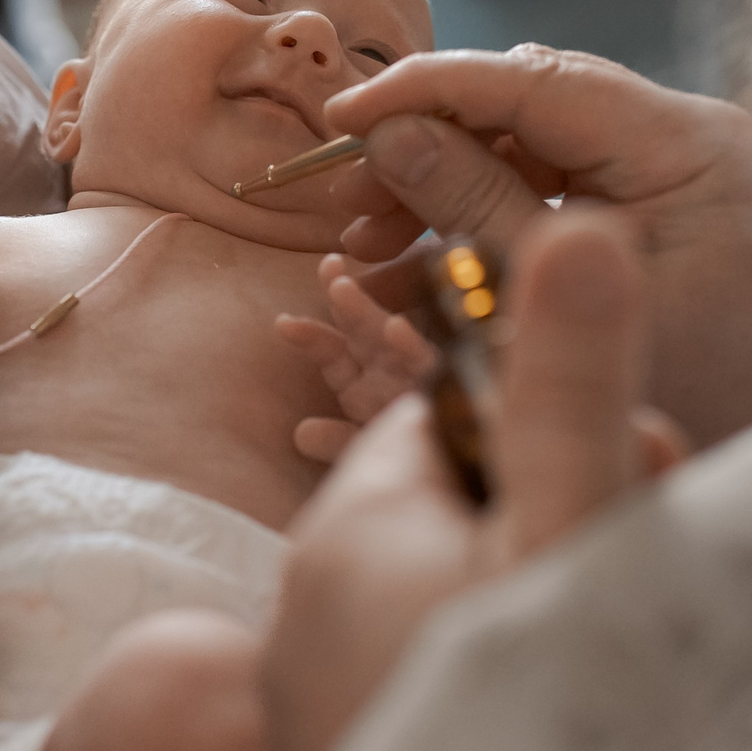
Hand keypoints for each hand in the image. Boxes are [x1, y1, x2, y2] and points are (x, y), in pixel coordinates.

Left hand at [258, 211, 671, 750]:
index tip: (626, 465)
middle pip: (455, 499)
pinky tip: (551, 708)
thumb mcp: (566, 534)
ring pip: (452, 588)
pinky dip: (496, 666)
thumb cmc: (525, 721)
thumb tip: (578, 227)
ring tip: (600, 649)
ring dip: (536, 593)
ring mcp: (326, 684)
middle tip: (621, 567)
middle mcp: (316, 597)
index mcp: (353, 526)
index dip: (543, 417)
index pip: (444, 407)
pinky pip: (429, 662)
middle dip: (552, 510)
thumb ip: (572, 386)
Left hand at [276, 255, 440, 463]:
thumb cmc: (415, 461)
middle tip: (325, 270)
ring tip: (340, 289)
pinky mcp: (450, 382)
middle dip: (342, 301)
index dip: (310, 337)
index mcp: (366, 383)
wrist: (467, 480)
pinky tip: (394, 327)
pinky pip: (428, 363)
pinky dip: (409, 345)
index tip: (284, 324)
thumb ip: (337, 442)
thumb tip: (302, 432)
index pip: (333, 352)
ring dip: (366, 312)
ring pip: (391, 335)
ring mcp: (421, 372)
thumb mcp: (372, 453)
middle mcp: (393, 370)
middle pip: (362, 330)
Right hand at [321, 46, 751, 447]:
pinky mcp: (644, 182)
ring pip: (522, 134)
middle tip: (349, 199)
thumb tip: (386, 135)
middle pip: (528, 99)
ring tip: (367, 240)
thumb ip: (477, 210)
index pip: (543, 82)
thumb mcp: (559, 308)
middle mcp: (688, 134)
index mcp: (693, 151)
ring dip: (437, 179)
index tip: (345, 115)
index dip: (431, 89)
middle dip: (426, 140)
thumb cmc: (672, 392)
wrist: (744, 437)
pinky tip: (405, 253)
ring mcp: (667, 155)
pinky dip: (471, 206)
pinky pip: (540, 171)